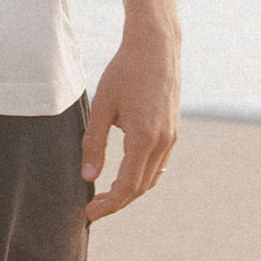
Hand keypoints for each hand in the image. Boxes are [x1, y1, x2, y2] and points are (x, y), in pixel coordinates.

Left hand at [83, 28, 178, 219]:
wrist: (156, 47)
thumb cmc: (124, 72)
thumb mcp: (101, 106)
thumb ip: (94, 143)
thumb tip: (88, 176)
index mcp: (144, 139)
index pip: (127, 186)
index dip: (108, 204)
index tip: (90, 213)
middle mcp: (162, 142)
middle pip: (141, 187)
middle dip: (117, 202)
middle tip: (92, 208)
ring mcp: (171, 137)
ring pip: (152, 177)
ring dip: (130, 190)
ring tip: (105, 195)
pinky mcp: (173, 130)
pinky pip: (159, 163)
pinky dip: (142, 175)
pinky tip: (124, 173)